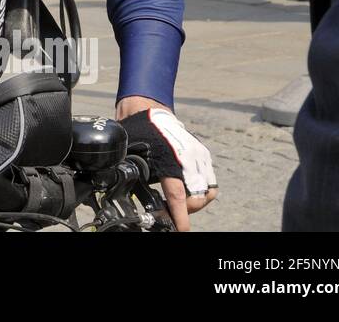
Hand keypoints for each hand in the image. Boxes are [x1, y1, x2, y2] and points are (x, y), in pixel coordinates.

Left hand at [116, 97, 217, 230]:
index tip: (180, 229)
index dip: (179, 216)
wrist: (149, 109)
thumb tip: (129, 197)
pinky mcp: (203, 155)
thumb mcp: (130, 154)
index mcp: (168, 159)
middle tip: (170, 212)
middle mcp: (188, 158)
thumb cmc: (137, 132)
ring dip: (195, 202)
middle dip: (186, 210)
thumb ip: (135, 176)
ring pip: (207, 192)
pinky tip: (185, 191)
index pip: (177, 195)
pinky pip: (209, 181)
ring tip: (178, 203)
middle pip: (197, 198)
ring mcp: (199, 156)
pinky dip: (200, 191)